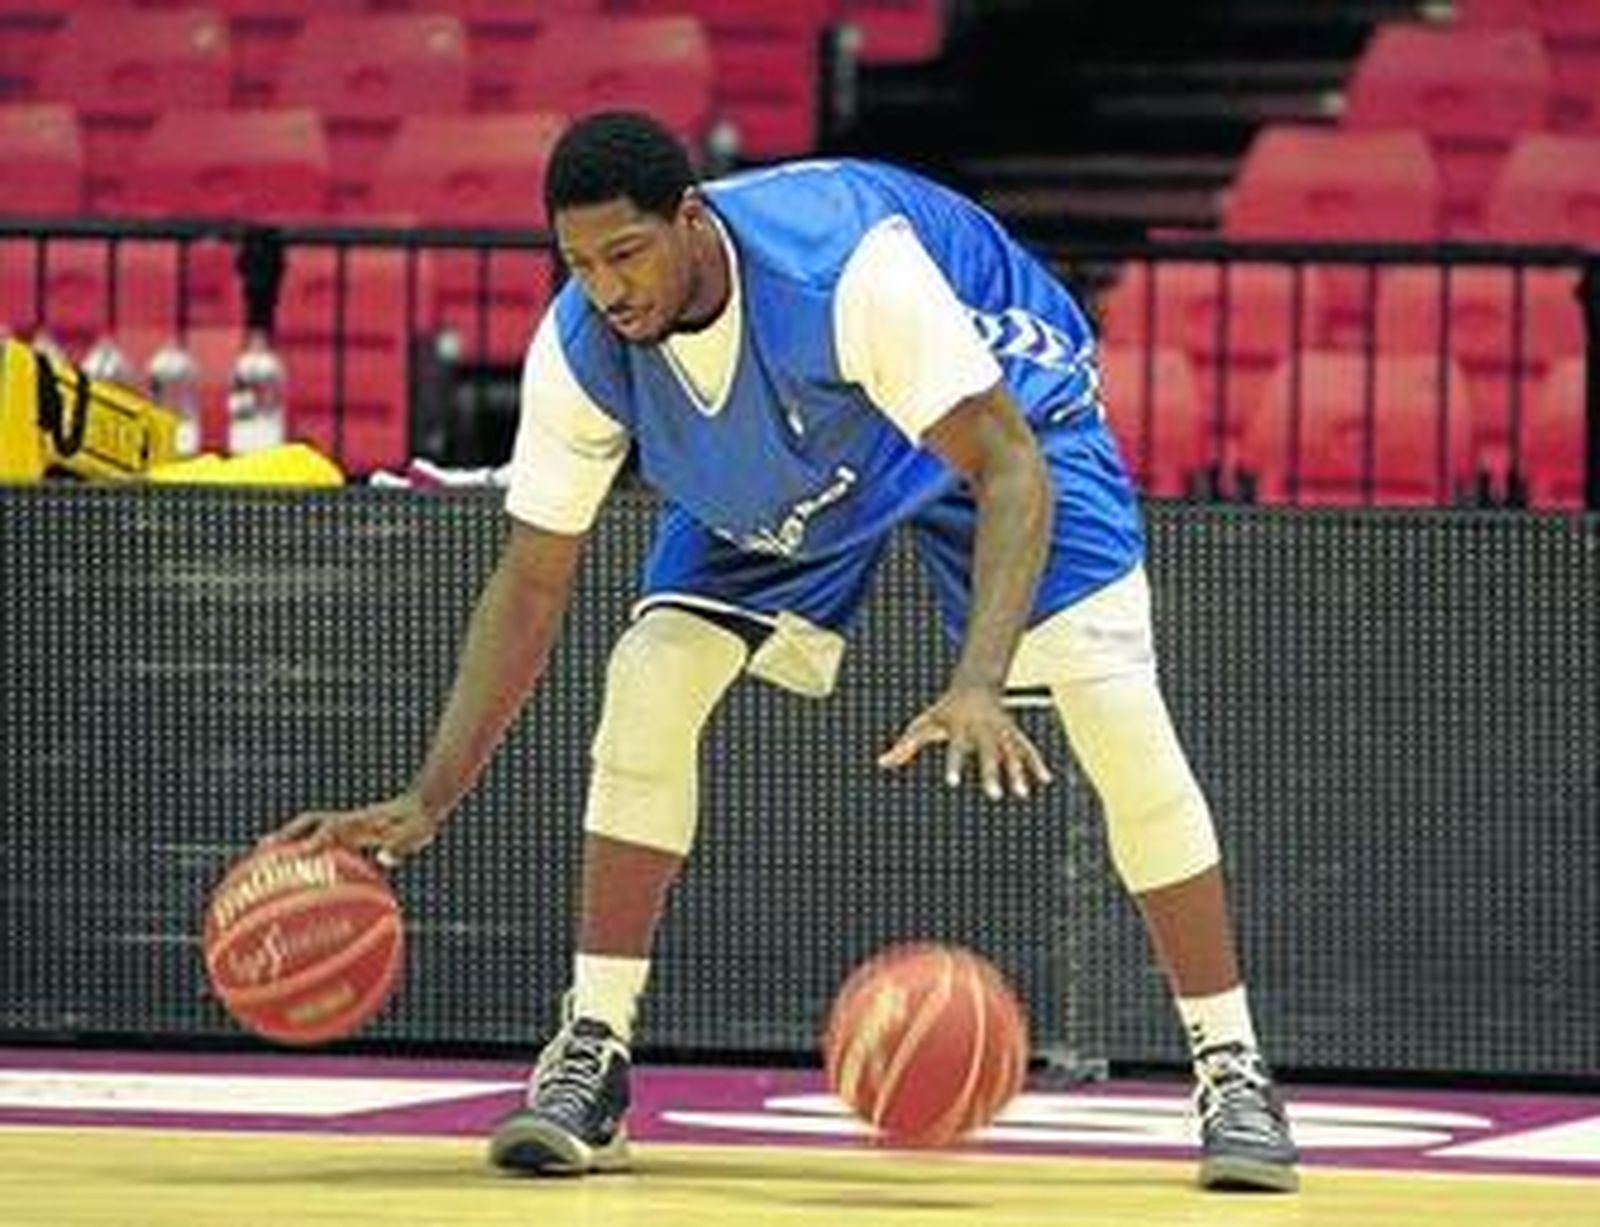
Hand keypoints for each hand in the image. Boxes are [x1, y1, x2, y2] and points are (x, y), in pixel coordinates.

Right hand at [258, 792, 441, 867]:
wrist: (423, 804)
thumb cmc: (419, 822)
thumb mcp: (414, 835)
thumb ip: (400, 845)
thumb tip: (387, 856)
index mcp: (362, 823)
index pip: (330, 830)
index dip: (312, 842)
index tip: (295, 856)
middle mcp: (349, 822)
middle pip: (309, 825)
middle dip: (286, 837)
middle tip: (261, 851)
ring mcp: (347, 825)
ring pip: (309, 831)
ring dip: (288, 842)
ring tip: (263, 858)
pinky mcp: (350, 832)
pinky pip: (321, 841)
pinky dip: (304, 850)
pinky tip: (295, 870)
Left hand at [877, 685, 1053, 800]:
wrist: (975, 685)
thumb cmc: (943, 712)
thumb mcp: (923, 724)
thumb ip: (905, 746)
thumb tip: (881, 762)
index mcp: (959, 727)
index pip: (956, 748)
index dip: (954, 765)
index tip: (953, 783)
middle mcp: (983, 729)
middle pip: (987, 753)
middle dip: (991, 773)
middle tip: (994, 796)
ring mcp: (1001, 731)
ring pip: (1010, 752)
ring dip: (1017, 772)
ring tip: (1021, 795)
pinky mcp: (1013, 733)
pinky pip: (1028, 748)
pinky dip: (1037, 763)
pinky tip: (1045, 781)